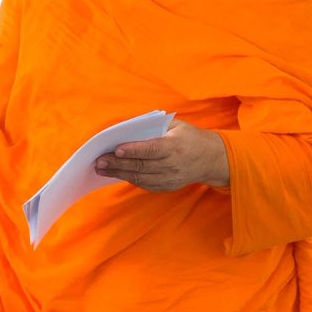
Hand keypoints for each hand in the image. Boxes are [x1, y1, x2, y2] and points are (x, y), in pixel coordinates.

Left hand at [94, 122, 229, 192]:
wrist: (211, 159)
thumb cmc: (190, 137)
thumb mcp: (177, 125)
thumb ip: (155, 127)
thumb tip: (128, 130)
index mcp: (175, 146)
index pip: (150, 150)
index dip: (133, 150)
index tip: (116, 150)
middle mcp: (172, 165)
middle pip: (141, 166)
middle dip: (118, 164)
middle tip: (99, 161)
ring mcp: (170, 178)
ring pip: (140, 178)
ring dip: (118, 174)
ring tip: (102, 169)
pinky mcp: (168, 186)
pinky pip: (145, 184)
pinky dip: (129, 179)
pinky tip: (116, 174)